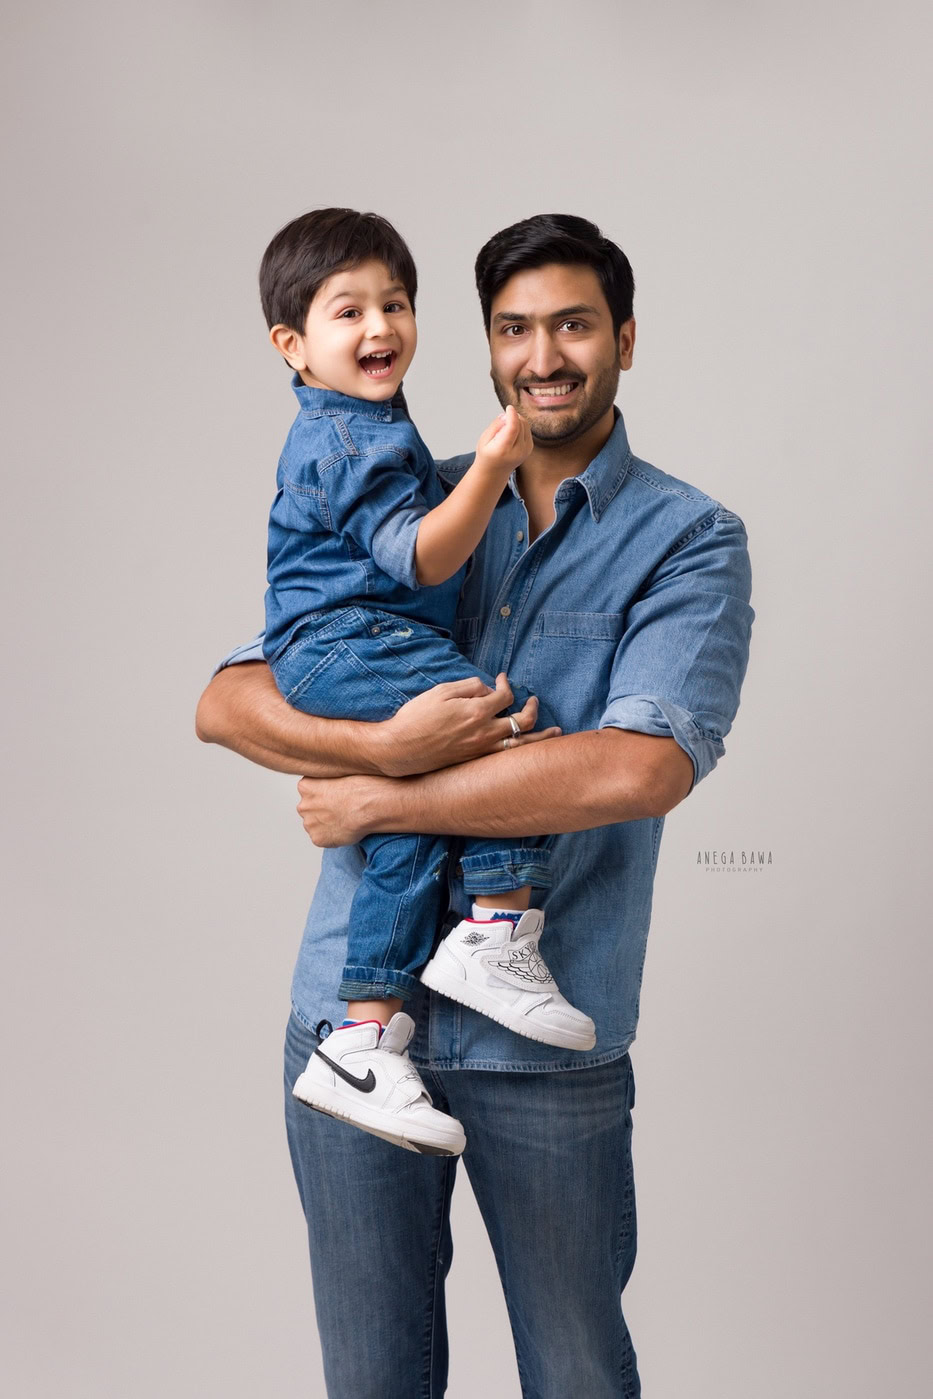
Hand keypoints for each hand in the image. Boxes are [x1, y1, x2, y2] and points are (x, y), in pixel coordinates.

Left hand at [296, 773, 382, 846]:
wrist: (371, 807)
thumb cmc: (362, 788)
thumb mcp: (341, 773)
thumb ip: (328, 780)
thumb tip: (332, 786)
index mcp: (305, 786)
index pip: (307, 789)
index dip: (322, 792)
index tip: (334, 794)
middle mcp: (303, 806)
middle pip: (309, 808)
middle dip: (321, 809)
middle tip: (340, 808)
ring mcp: (310, 824)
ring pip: (315, 824)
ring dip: (325, 823)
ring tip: (344, 819)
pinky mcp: (318, 839)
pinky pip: (323, 838)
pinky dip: (332, 836)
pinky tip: (345, 829)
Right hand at [377, 672, 560, 776]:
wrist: (400, 750)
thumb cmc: (416, 718)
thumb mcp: (440, 692)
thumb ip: (468, 687)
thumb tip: (488, 689)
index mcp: (476, 711)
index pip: (505, 696)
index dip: (507, 684)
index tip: (502, 679)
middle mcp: (484, 733)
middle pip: (522, 720)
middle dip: (532, 708)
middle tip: (534, 700)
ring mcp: (482, 750)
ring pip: (522, 744)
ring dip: (542, 737)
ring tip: (556, 733)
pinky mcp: (477, 762)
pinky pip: (508, 756)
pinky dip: (524, 751)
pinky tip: (529, 748)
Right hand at [474, 404, 531, 474]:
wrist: (495, 472)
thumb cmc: (487, 454)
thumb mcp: (484, 439)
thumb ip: (495, 426)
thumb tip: (506, 415)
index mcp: (503, 449)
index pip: (513, 428)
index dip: (512, 415)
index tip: (509, 407)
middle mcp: (517, 451)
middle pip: (520, 424)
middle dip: (512, 417)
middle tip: (501, 422)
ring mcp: (525, 450)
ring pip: (525, 425)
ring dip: (516, 421)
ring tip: (505, 429)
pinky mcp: (529, 448)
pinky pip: (527, 429)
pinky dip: (520, 426)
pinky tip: (511, 433)